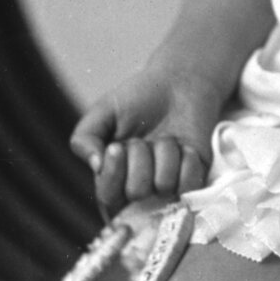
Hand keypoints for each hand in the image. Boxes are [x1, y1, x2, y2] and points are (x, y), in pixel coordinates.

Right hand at [70, 67, 223, 216]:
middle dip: (141, 157)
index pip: (108, 198)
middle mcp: (141, 187)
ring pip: (165, 185)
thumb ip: (85, 138)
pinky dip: (187, 158)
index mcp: (114, 177)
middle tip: (144, 138)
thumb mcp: (103, 111)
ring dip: (165, 152)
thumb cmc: (139, 98)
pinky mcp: (194, 178)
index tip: (117, 147)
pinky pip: (190, 182)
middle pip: (137, 192)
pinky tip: (184, 145)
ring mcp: (169, 185)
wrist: (180, 82)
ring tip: (166, 137)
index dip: (113, 174)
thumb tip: (96, 166)